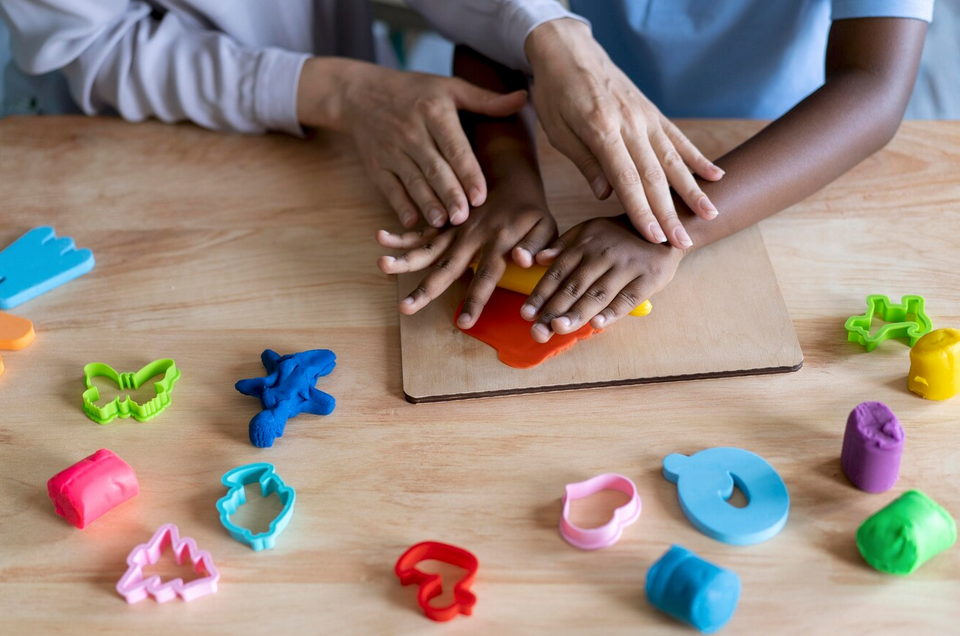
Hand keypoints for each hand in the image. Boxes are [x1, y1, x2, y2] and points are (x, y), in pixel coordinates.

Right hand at [297, 58, 527, 228]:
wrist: (359, 94)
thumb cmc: (414, 91)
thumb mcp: (449, 87)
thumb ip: (486, 100)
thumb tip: (524, 97)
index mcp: (434, 112)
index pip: (454, 147)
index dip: (467, 172)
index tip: (480, 195)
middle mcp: (411, 132)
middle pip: (434, 168)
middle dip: (449, 194)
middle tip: (464, 217)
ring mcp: (391, 151)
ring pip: (412, 182)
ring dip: (427, 203)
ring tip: (443, 223)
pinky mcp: (376, 166)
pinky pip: (389, 189)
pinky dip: (400, 206)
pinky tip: (412, 222)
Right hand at [377, 190, 556, 326]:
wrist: (510, 171)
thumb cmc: (531, 208)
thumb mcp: (545, 224)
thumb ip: (537, 245)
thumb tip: (523, 261)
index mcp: (499, 241)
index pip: (487, 277)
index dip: (475, 300)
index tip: (463, 323)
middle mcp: (472, 236)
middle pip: (446, 266)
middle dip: (425, 289)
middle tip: (405, 307)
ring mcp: (455, 229)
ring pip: (427, 247)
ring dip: (404, 258)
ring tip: (382, 264)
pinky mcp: (444, 221)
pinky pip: (421, 231)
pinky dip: (402, 235)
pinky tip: (382, 239)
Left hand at [521, 216, 683, 342]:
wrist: (664, 226)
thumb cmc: (618, 235)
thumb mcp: (589, 230)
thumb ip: (563, 245)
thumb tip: (537, 259)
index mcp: (585, 244)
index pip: (558, 273)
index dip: (541, 294)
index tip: (526, 314)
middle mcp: (603, 254)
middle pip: (575, 286)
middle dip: (554, 309)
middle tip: (537, 330)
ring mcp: (627, 266)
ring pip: (598, 293)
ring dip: (578, 313)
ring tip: (559, 328)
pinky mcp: (649, 277)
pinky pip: (629, 297)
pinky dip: (613, 311)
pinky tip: (597, 324)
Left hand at [525, 19, 723, 248]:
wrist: (568, 50)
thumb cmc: (556, 93)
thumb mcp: (558, 130)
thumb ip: (585, 161)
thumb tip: (606, 194)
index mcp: (602, 129)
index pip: (626, 180)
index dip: (642, 211)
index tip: (655, 238)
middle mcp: (631, 123)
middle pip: (655, 176)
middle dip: (670, 213)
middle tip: (683, 243)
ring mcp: (646, 117)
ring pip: (674, 160)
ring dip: (692, 190)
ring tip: (710, 215)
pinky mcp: (653, 112)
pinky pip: (678, 139)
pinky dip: (698, 158)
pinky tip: (717, 175)